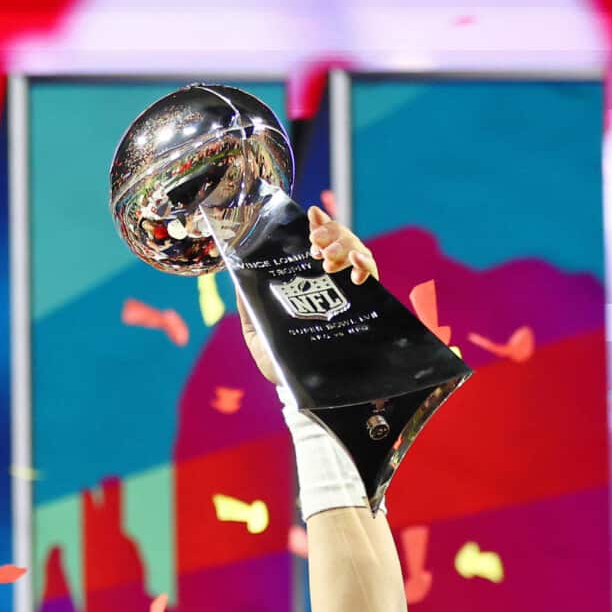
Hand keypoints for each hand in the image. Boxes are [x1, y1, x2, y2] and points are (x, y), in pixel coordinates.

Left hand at [238, 207, 378, 388]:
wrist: (308, 396)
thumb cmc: (282, 365)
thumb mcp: (258, 334)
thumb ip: (249, 306)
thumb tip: (238, 273)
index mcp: (307, 282)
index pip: (316, 242)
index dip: (317, 222)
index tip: (310, 215)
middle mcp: (331, 282)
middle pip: (338, 239)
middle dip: (329, 231)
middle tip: (316, 241)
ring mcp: (350, 291)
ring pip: (356, 250)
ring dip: (344, 245)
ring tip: (327, 259)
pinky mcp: (368, 304)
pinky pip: (372, 275)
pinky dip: (365, 266)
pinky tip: (355, 272)